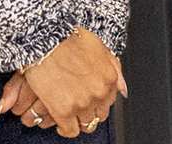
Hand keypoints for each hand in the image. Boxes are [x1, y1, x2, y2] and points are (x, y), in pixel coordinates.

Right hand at [0, 28, 124, 136]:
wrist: (47, 40)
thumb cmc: (70, 40)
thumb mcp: (100, 48)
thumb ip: (115, 69)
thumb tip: (124, 90)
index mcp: (109, 78)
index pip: (110, 101)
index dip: (98, 101)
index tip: (89, 100)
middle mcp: (99, 92)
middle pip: (99, 116)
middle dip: (90, 113)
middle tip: (78, 107)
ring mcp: (82, 103)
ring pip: (86, 125)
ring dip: (78, 121)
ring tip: (69, 114)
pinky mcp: (64, 110)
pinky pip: (70, 131)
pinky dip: (66, 129)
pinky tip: (61, 122)